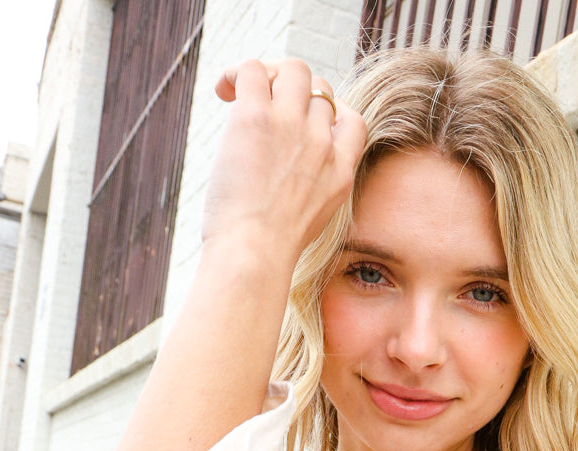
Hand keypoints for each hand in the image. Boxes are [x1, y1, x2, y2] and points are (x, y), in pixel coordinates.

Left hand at [202, 58, 366, 262]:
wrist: (253, 255)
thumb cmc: (268, 252)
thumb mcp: (309, 223)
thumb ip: (309, 191)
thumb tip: (282, 175)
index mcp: (340, 172)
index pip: (354, 120)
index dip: (333, 109)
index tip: (307, 119)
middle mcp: (321, 145)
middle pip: (320, 89)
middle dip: (293, 91)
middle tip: (264, 107)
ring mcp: (292, 127)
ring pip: (292, 69)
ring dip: (268, 75)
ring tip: (240, 94)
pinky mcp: (257, 117)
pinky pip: (252, 68)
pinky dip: (236, 72)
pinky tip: (224, 91)